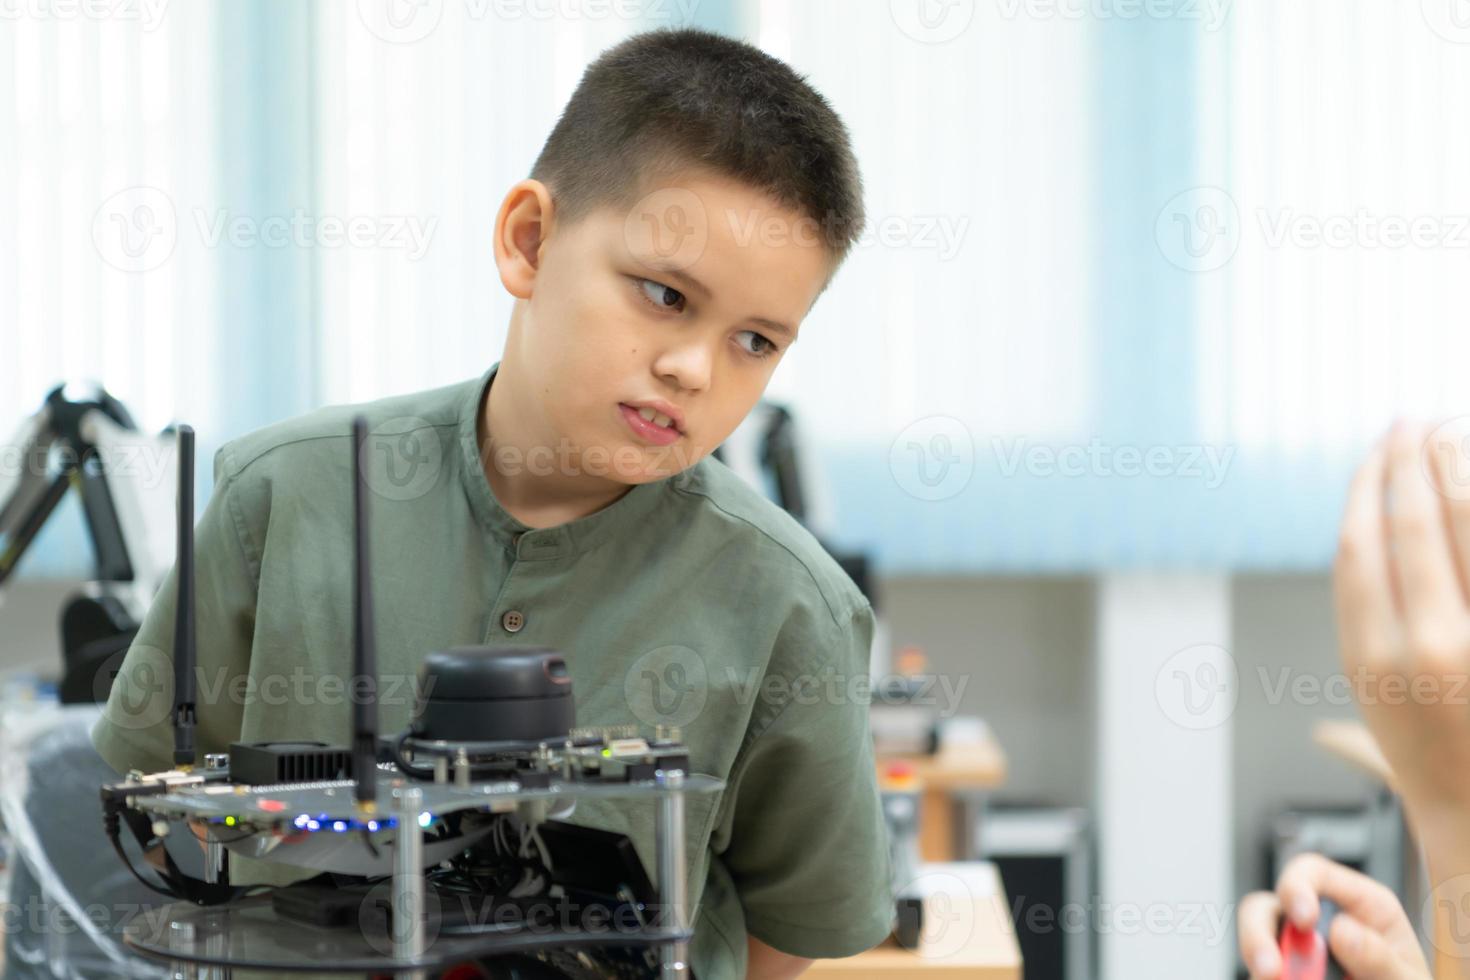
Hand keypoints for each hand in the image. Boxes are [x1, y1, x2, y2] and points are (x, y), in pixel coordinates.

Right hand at [1238, 853, 1429, 979]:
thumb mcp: (1407, 977)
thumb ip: (1381, 956)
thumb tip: (1340, 931)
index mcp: (1359, 905)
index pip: (1313, 872)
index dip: (1297, 886)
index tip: (1303, 919)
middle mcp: (1319, 922)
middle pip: (1268, 904)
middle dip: (1258, 931)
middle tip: (1269, 967)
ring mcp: (1299, 950)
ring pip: (1255, 936)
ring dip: (1256, 955)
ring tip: (1269, 979)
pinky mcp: (1285, 972)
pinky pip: (1260, 969)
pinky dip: (1263, 976)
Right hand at [1333, 420, 1469, 837]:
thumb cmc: (1435, 759)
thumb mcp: (1373, 702)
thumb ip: (1363, 629)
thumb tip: (1348, 554)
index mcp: (1369, 656)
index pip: (1358, 544)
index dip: (1366, 484)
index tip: (1375, 449)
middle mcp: (1424, 646)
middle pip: (1412, 524)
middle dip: (1410, 460)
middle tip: (1414, 421)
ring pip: (1466, 526)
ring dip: (1457, 468)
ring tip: (1452, 433)